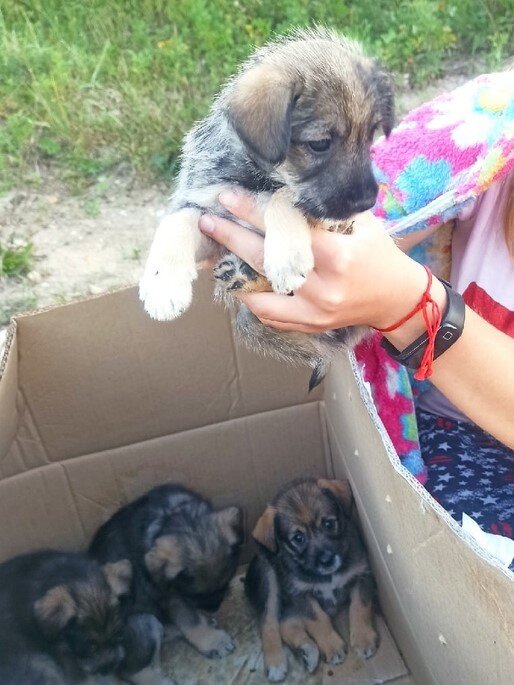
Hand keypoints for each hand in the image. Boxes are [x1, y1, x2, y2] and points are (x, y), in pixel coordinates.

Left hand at [199, 188, 440, 337]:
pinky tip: (240, 284)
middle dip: (232, 237)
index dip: (253, 213)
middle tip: (208, 220)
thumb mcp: (362, 226)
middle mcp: (322, 287)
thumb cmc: (380, 256)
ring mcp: (314, 311)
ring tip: (217, 255)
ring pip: (260, 294)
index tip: (227, 198)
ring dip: (235, 274)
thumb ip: (326, 213)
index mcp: (337, 256)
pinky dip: (252, 300)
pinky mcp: (310, 325)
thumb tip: (286, 192)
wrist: (397, 299)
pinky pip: (270, 315)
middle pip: (264, 260)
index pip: (285, 231)